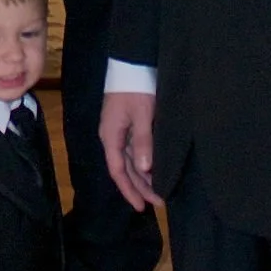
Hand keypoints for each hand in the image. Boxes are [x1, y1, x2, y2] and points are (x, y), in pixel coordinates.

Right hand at [101, 87, 158, 210]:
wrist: (132, 63)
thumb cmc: (136, 88)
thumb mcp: (142, 114)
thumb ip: (143, 141)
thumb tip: (144, 170)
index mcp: (111, 136)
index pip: (118, 171)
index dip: (130, 190)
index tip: (143, 207)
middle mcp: (112, 137)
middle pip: (124, 169)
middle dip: (140, 187)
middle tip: (159, 203)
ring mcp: (119, 130)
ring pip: (129, 161)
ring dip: (142, 177)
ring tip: (157, 192)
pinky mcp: (127, 124)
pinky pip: (133, 150)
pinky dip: (142, 163)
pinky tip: (152, 170)